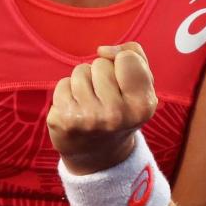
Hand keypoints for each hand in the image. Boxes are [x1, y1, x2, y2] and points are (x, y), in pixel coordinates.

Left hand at [46, 41, 158, 174]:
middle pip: (101, 64)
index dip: (122, 64)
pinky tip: (76, 111)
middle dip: (101, 74)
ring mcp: (88, 119)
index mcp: (142, 105)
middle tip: (105, 98)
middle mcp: (116, 115)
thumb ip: (134, 56)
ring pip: (80, 71)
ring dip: (84, 82)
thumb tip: (102, 50)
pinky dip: (67, 93)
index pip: (127, 58)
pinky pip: (62, 84)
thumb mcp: (142, 87)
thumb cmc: (122, 109)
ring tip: (90, 103)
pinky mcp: (63, 121)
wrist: (100, 156)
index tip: (122, 83)